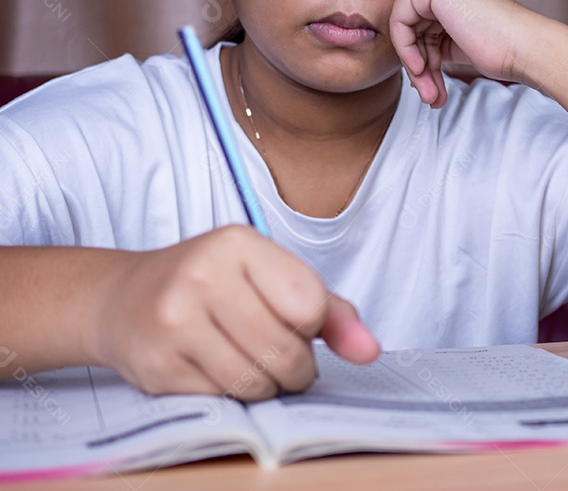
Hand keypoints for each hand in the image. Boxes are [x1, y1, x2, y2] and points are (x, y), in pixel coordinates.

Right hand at [92, 225, 379, 398]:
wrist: (123, 298)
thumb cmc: (213, 284)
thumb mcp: (270, 276)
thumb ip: (330, 310)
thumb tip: (369, 351)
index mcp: (238, 243)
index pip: (308, 304)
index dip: (312, 325)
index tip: (298, 322)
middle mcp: (202, 276)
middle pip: (284, 350)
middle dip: (297, 367)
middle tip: (287, 360)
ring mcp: (173, 321)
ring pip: (255, 381)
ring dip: (269, 386)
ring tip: (257, 366)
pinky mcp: (155, 365)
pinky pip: (222, 399)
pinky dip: (233, 395)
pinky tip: (221, 370)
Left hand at [389, 0, 542, 106]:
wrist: (523, 45)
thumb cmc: (500, 47)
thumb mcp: (457, 40)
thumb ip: (433, 37)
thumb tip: (409, 56)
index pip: (421, 19)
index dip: (425, 55)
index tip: (433, 84)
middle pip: (411, 23)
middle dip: (419, 64)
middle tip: (430, 95)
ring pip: (403, 26)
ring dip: (415, 67)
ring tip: (430, 95)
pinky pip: (399, 21)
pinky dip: (407, 51)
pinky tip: (423, 72)